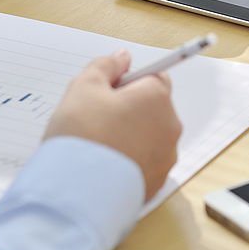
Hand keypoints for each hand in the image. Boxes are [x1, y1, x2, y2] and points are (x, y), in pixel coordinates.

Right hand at [44, 50, 180, 200]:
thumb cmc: (82, 135)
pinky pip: (144, 163)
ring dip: (130, 135)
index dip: (129, 81)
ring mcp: (166, 158)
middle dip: (128, 109)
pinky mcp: (156, 183)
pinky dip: (129, 161)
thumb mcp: (84, 86)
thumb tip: (123, 57)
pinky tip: (104, 166)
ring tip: (98, 146)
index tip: (106, 92)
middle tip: (95, 119)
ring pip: (149, 136)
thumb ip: (106, 65)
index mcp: (158, 98)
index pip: (154, 77)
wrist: (77, 192)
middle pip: (152, 108)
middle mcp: (170, 127)